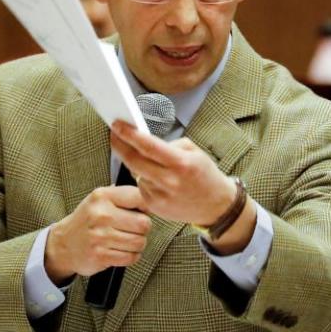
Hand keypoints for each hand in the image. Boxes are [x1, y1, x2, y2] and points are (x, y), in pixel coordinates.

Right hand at [44, 185, 150, 282]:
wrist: (64, 243)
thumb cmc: (87, 220)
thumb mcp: (100, 199)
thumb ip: (124, 195)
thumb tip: (150, 196)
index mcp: (103, 197)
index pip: (140, 198)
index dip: (146, 207)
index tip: (141, 211)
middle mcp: (101, 215)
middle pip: (144, 224)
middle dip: (143, 228)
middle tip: (133, 229)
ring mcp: (100, 236)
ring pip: (139, 242)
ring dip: (137, 244)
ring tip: (126, 240)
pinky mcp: (101, 256)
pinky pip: (131, 257)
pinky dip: (130, 256)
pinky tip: (121, 250)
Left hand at [110, 121, 255, 253]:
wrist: (216, 206)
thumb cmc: (206, 176)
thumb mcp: (195, 152)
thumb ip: (171, 145)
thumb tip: (146, 141)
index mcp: (182, 163)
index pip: (148, 146)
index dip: (129, 135)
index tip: (118, 125)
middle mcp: (170, 181)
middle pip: (134, 160)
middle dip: (120, 145)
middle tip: (114, 134)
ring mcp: (160, 196)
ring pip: (136, 172)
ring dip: (136, 163)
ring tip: (151, 162)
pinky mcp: (154, 206)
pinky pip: (141, 185)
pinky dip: (144, 178)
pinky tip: (158, 179)